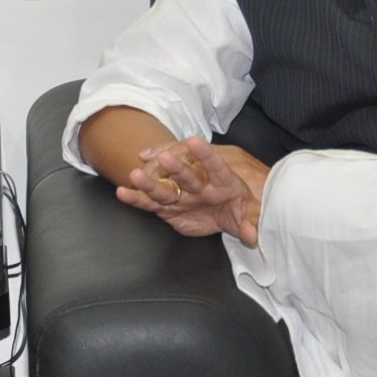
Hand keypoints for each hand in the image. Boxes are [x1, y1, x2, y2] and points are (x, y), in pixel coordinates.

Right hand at [113, 138, 268, 245]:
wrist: (227, 210)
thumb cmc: (241, 208)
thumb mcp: (252, 214)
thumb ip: (252, 221)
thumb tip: (253, 234)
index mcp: (222, 180)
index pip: (215, 165)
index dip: (205, 155)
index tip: (194, 142)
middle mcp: (198, 182)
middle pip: (186, 172)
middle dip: (174, 166)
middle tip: (164, 158)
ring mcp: (180, 193)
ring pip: (163, 185)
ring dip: (149, 180)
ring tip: (134, 175)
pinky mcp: (167, 206)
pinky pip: (150, 201)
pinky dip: (136, 197)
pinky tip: (123, 192)